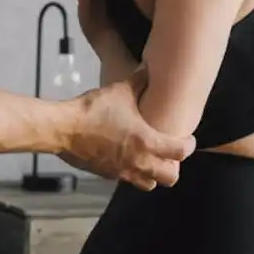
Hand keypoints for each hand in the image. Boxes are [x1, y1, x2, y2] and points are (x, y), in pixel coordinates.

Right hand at [65, 69, 194, 189]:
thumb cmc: (95, 109)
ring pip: (149, 184)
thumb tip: (149, 69)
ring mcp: (122, 172)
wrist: (64, 128)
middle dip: (174, 167)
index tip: (188, 139)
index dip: (189, 146)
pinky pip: (128, 180)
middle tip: (171, 154)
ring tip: (151, 159)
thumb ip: (140, 81)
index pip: (180, 152)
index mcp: (146, 142)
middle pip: (169, 178)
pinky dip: (134, 173)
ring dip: (154, 174)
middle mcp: (139, 162)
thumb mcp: (121, 90)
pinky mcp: (107, 175)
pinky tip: (128, 159)